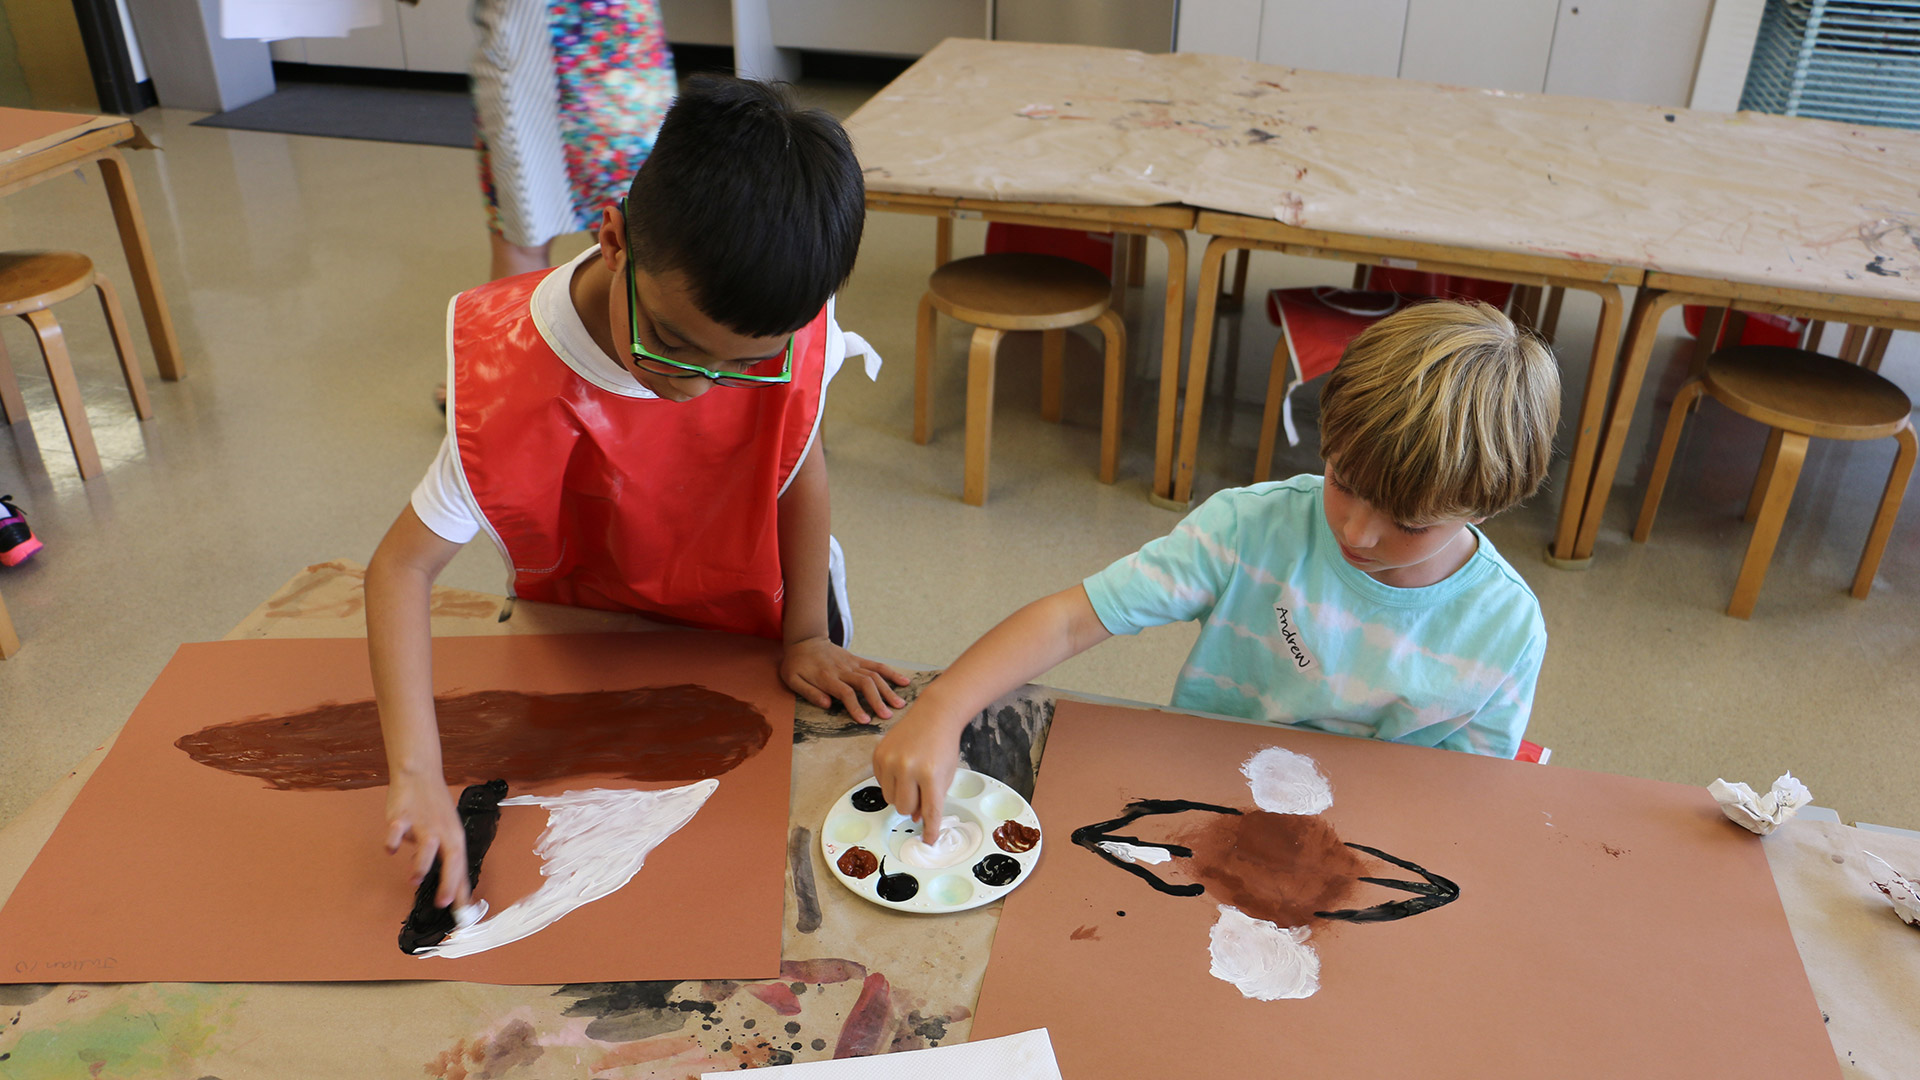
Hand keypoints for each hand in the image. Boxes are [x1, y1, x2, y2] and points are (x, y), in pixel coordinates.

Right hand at [384, 773, 468, 908]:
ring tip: (415, 880)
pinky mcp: (402, 817)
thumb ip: (445, 857)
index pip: (461, 867)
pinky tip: (391, 850)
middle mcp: (441, 831)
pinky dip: (393, 842)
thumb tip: (447, 886)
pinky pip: (396, 831)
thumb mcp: (447, 831)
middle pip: (451, 859)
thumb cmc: (435, 808)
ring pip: (426, 847)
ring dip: (421, 865)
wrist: (420, 774)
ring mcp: (422, 823)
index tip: (462, 912)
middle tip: (443, 903)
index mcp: (454, 837)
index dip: (462, 890)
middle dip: (448, 882)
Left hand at [781, 637, 909, 723]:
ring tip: (900, 705)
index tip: (865, 721)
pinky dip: (891, 673)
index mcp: (826, 677)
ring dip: (888, 690)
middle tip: (887, 716)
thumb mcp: (792, 679)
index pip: (845, 693)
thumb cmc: (797, 664)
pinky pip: (876, 665)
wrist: (805, 641)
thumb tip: (827, 704)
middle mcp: (843, 670)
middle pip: (865, 684)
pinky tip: (904, 682)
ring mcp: (852, 663)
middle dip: (878, 700)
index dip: (856, 707)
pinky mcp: (858, 660)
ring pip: (874, 675)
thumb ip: (809, 692)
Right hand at [872, 704, 963, 842]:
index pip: (930, 811)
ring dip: (901, 796)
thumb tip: (917, 819)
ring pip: (890, 799)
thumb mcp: (945, 773)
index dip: (930, 830)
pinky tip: (902, 768)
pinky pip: (881, 783)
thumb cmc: (943, 745)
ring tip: (912, 779)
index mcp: (930, 773)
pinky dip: (891, 782)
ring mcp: (890, 760)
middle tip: (921, 793)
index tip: (928, 840)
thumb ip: (933, 798)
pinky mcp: (878, 755)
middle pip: (905, 808)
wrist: (933, 714)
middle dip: (913, 808)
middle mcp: (907, 767)